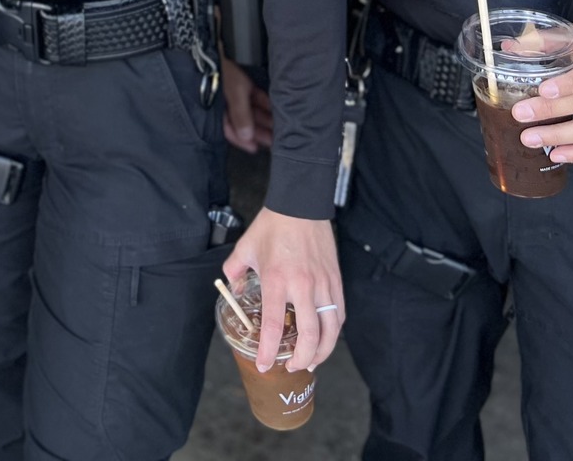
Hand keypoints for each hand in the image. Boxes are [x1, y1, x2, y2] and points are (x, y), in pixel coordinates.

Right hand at [221, 60, 273, 152]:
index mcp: (219, 109)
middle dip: (259, 131)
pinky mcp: (242, 83)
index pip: (231, 130)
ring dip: (264, 118)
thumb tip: (247, 136)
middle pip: (244, 122)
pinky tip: (276, 108)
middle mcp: (226, 103)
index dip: (243, 140)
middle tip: (275, 139)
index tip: (255, 148)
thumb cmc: (222, 69)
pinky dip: (264, 103)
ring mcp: (235, 93)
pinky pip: (255, 97)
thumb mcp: (234, 93)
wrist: (219, 46)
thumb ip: (241, 115)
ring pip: (251, 110)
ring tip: (280, 125)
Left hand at [221, 208, 343, 373]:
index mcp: (276, 280)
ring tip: (312, 361)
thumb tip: (233, 293)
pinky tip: (325, 338)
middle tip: (292, 367)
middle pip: (310, 336)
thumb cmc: (272, 227)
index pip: (274, 326)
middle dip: (302, 359)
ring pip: (330, 330)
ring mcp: (324, 285)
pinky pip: (339, 314)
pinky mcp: (336, 281)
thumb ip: (235, 273)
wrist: (301, 205)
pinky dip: (333, 331)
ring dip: (322, 352)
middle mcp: (303, 287)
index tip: (265, 365)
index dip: (269, 351)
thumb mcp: (244, 248)